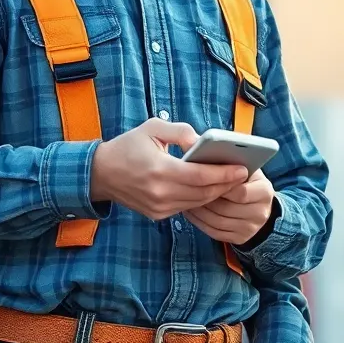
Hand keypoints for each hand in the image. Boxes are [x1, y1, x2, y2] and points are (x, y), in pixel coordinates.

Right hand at [89, 118, 247, 219]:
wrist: (100, 173)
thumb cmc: (128, 146)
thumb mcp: (153, 128)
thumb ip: (181, 132)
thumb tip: (203, 141)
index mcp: (160, 170)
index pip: (201, 176)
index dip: (224, 174)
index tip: (242, 168)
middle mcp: (160, 193)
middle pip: (204, 192)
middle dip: (226, 184)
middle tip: (243, 173)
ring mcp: (159, 207)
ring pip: (198, 203)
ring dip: (216, 193)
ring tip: (232, 180)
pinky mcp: (157, 214)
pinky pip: (187, 207)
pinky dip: (201, 198)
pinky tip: (212, 188)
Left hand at [183, 169, 274, 245]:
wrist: (260, 207)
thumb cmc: (248, 182)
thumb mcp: (247, 168)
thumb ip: (231, 161)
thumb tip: (200, 149)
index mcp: (264, 192)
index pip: (241, 192)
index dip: (221, 185)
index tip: (203, 177)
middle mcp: (260, 213)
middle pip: (226, 208)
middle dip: (205, 198)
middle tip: (187, 189)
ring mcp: (250, 229)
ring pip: (217, 221)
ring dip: (198, 210)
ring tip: (185, 198)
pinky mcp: (239, 239)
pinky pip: (214, 232)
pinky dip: (199, 222)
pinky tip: (189, 211)